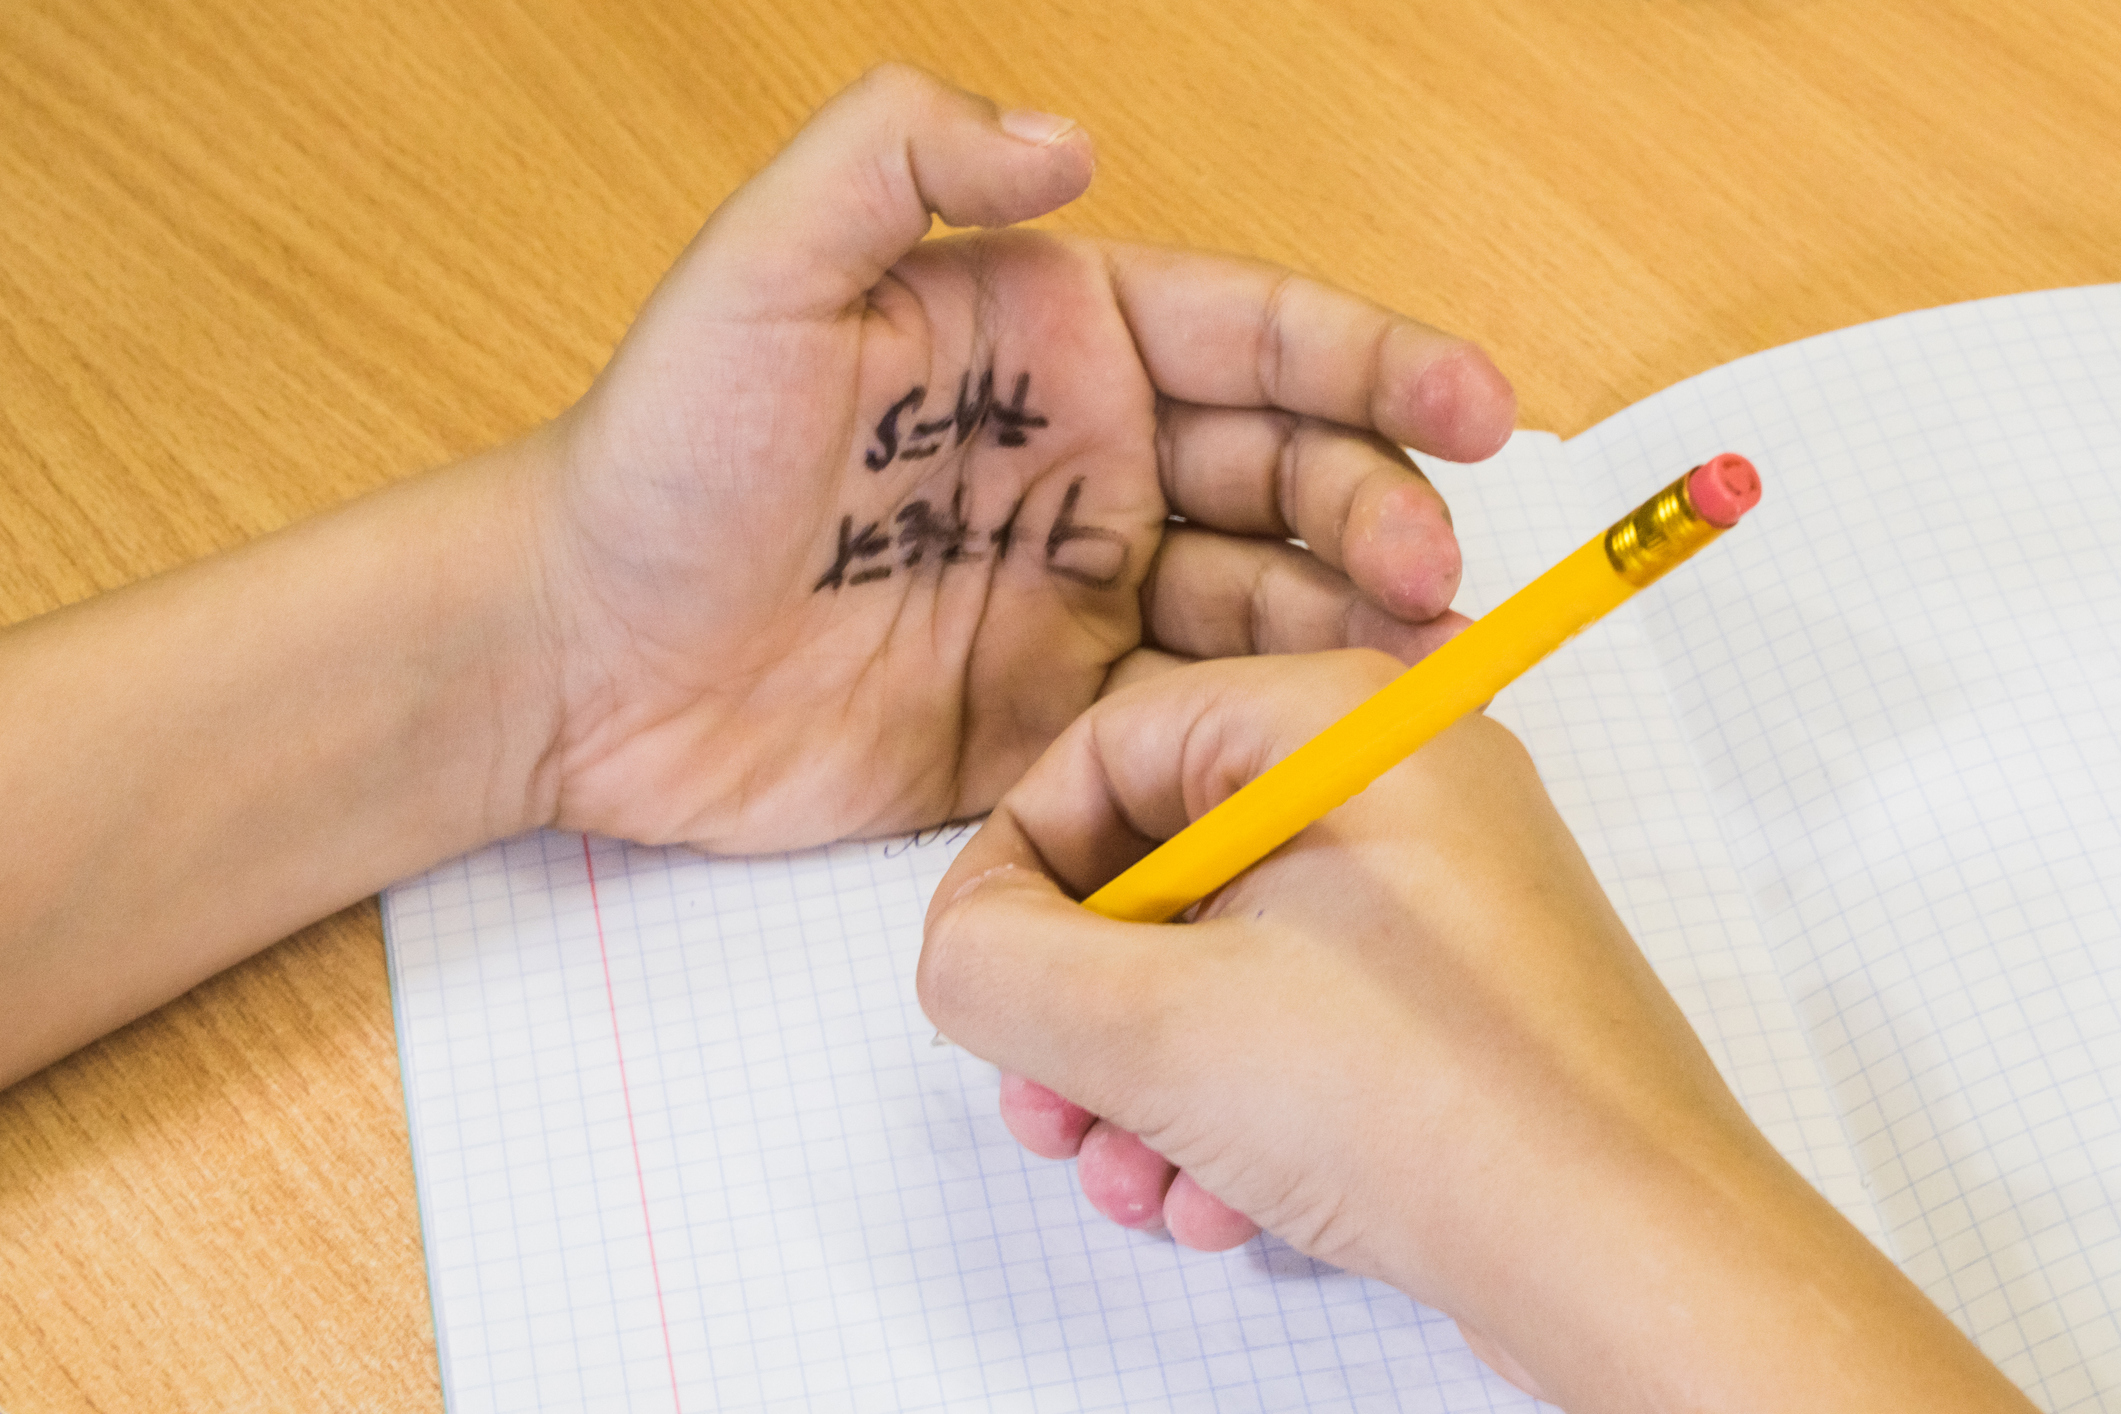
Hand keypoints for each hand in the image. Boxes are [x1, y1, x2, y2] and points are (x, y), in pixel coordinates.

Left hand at [523, 65, 1513, 849]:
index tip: (1479, 408)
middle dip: (1379, 509)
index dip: (1380, 362)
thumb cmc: (656, 461)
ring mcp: (1072, 599)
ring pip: (1262, 602)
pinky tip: (1320, 747)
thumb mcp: (760, 271)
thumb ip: (902, 158)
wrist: (576, 661)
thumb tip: (1074, 133)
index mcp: (1052, 343)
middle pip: (1289, 474)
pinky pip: (1187, 721)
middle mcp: (1086, 465)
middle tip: (1429, 574)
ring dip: (1349, 626)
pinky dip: (1264, 732)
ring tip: (1412, 669)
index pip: (1257, 334)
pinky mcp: (1045, 720)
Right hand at [917, 652, 2037, 1412]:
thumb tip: (959, 952)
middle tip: (1044, 1105)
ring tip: (1130, 1176)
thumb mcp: (1155, 1029)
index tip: (975, 977)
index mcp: (1342, 725)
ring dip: (1141, 1078)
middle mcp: (1399, 786)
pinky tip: (1214, 1201)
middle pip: (1158, 859)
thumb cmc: (1442, 1112)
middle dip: (1078, 1005)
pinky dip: (1226, 1106)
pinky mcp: (1452, 997)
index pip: (1110, 743)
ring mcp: (1435, 895)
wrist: (1640, 1268)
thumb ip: (996, 967)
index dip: (1012, 867)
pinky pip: (1292, 1020)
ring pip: (1217, 959)